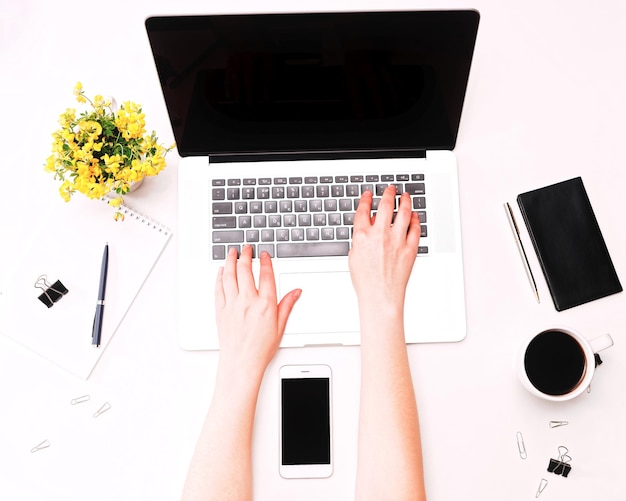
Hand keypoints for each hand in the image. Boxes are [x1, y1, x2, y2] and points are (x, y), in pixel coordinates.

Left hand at [215, 246, 300, 376]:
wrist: (241, 363)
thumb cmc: (260, 349)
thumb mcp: (280, 327)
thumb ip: (287, 306)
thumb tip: (296, 292)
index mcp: (265, 304)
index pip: (265, 275)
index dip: (265, 261)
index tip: (264, 254)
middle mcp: (248, 301)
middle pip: (245, 270)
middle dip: (246, 255)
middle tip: (246, 248)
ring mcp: (232, 305)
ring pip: (229, 275)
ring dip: (230, 261)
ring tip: (232, 253)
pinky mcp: (221, 310)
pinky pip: (219, 288)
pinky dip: (220, 276)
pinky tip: (221, 271)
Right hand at [348, 186, 420, 309]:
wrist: (380, 296)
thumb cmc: (366, 281)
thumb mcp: (354, 256)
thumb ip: (360, 238)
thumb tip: (367, 226)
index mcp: (362, 236)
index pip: (363, 210)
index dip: (366, 199)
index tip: (368, 195)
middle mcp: (380, 234)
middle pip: (385, 206)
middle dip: (388, 194)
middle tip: (391, 189)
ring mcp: (396, 240)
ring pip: (403, 213)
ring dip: (405, 201)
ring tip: (405, 197)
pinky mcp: (410, 248)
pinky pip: (415, 229)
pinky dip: (415, 220)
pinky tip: (415, 216)